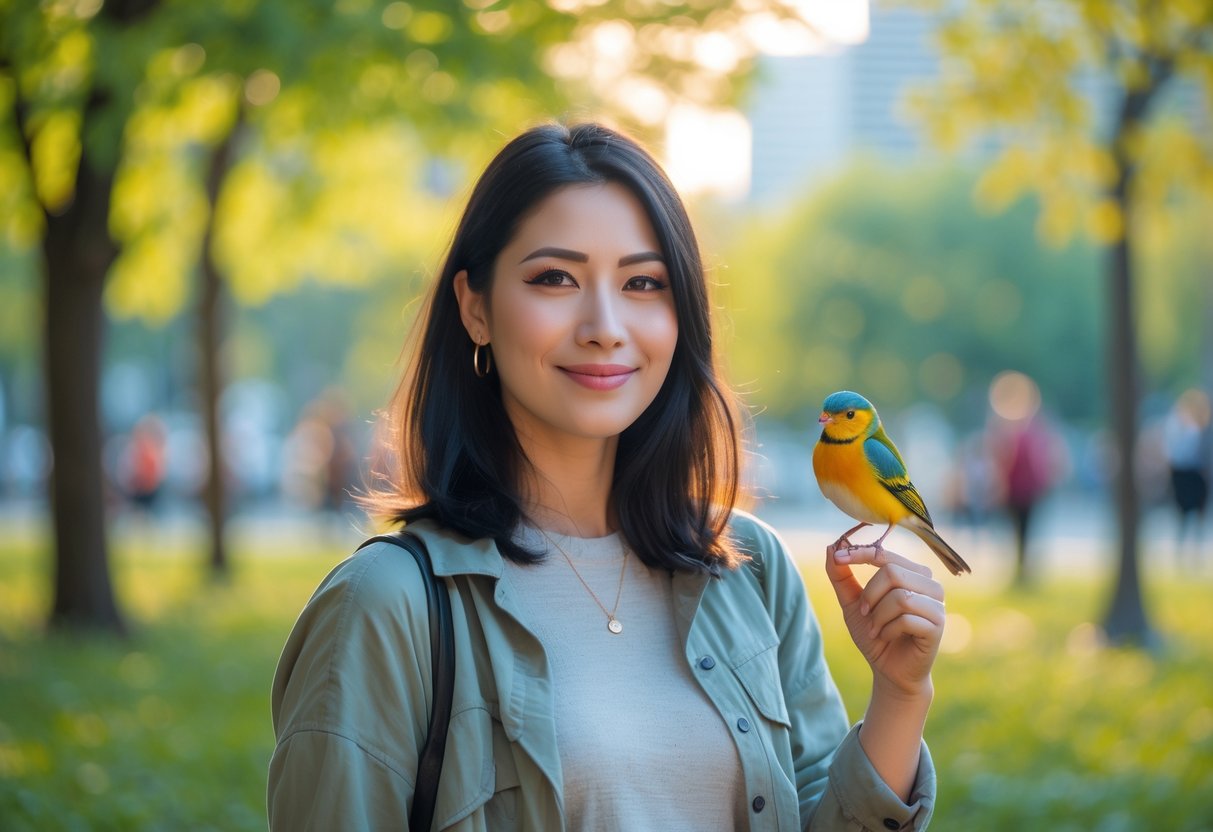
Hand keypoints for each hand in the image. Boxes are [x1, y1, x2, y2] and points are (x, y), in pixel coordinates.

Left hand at [825, 542, 944, 697]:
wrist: (889, 670)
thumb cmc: (874, 633)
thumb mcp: (852, 603)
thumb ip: (842, 576)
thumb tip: (832, 546)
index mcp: (912, 573)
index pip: (885, 554)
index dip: (860, 554)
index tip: (837, 558)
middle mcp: (929, 584)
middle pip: (892, 572)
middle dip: (870, 595)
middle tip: (864, 613)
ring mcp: (937, 604)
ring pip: (900, 596)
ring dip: (878, 616)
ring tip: (876, 629)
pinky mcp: (937, 625)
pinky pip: (907, 619)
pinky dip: (888, 629)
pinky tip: (887, 637)